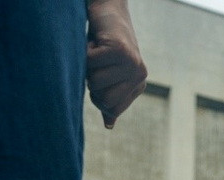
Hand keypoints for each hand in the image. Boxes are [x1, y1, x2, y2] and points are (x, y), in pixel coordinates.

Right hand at [86, 0, 147, 127]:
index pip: (111, 108)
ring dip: (86, 67)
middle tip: (95, 64)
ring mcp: (132, 64)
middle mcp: (139, 76)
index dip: (96, 95)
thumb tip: (109, 125)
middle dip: (90, 83)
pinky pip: (90, 64)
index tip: (98, 76)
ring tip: (96, 52)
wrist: (107, 10)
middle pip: (103, 99)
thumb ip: (108, 97)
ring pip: (94, 82)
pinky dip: (84, 54)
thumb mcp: (106, 74)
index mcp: (137, 86)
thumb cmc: (103, 44)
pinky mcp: (120, 50)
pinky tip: (94, 43)